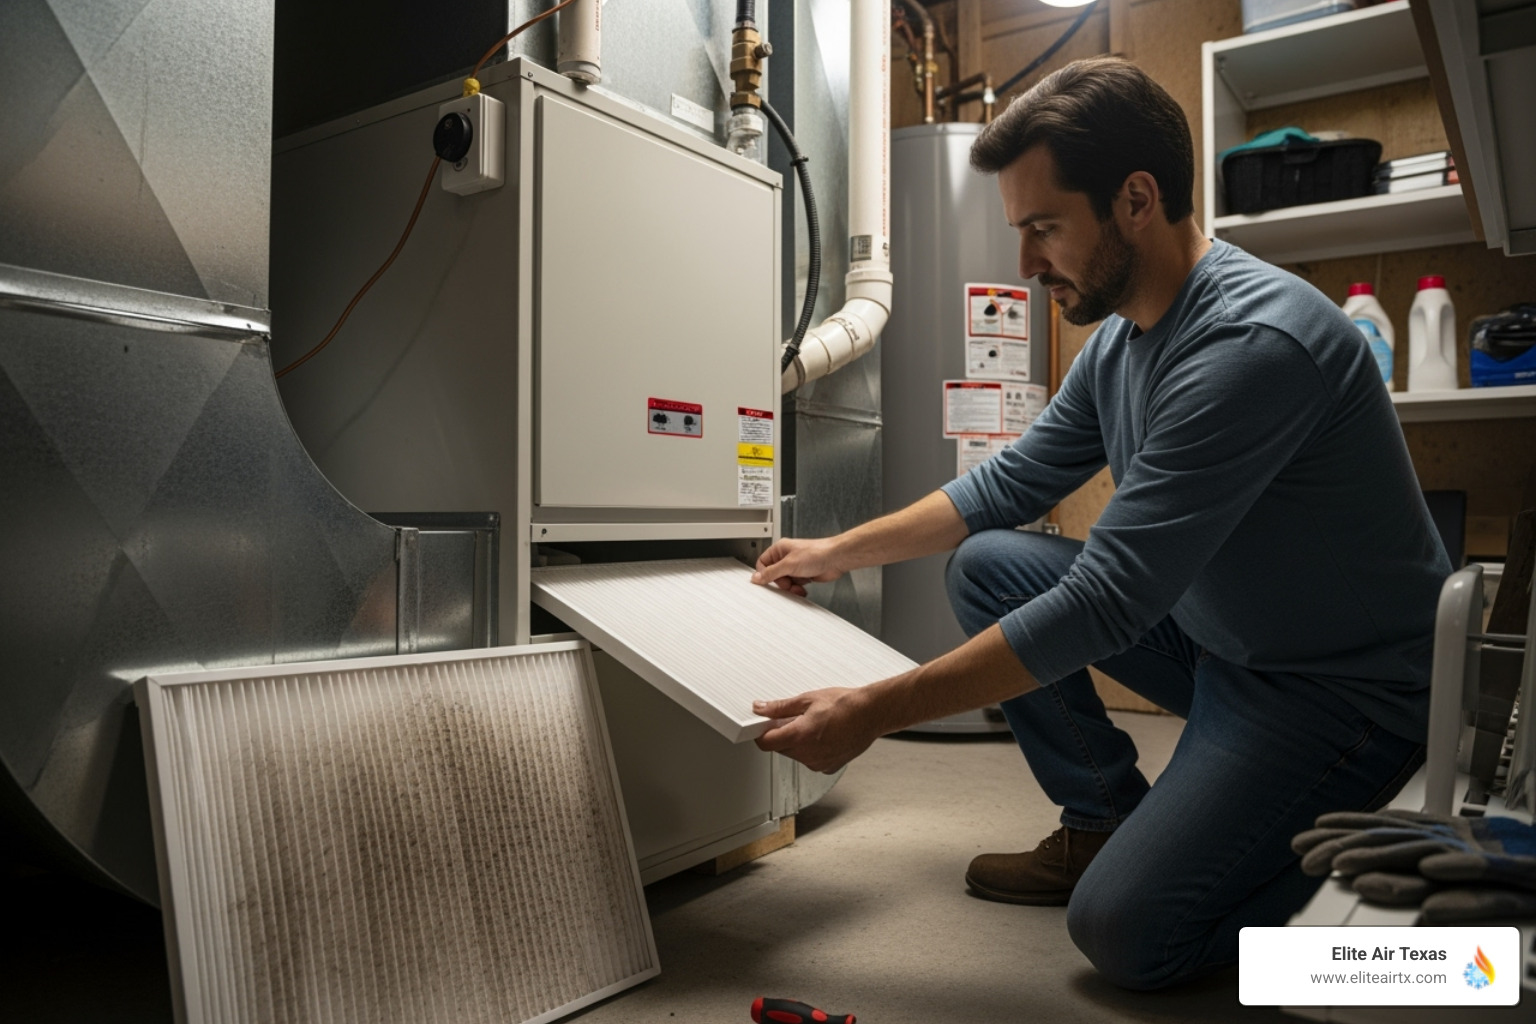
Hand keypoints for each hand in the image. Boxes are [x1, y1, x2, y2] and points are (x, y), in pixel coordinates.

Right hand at [750, 537, 843, 595]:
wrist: (835, 559)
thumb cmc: (816, 553)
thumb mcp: (789, 564)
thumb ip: (771, 572)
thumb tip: (756, 578)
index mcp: (779, 549)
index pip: (762, 563)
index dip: (764, 574)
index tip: (768, 582)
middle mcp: (786, 557)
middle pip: (773, 576)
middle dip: (781, 583)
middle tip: (788, 582)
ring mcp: (795, 566)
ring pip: (784, 582)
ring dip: (791, 587)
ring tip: (798, 585)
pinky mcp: (803, 575)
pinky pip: (794, 585)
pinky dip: (798, 589)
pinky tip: (803, 588)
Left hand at [752, 687, 878, 773]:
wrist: (871, 714)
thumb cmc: (846, 705)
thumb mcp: (808, 700)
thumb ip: (780, 707)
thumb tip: (762, 708)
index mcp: (799, 736)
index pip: (766, 743)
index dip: (761, 734)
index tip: (762, 726)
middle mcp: (808, 754)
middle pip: (780, 748)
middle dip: (782, 735)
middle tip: (793, 718)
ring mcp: (819, 763)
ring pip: (796, 755)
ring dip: (797, 742)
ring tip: (814, 725)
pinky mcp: (829, 767)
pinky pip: (811, 760)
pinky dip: (812, 750)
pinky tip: (823, 735)